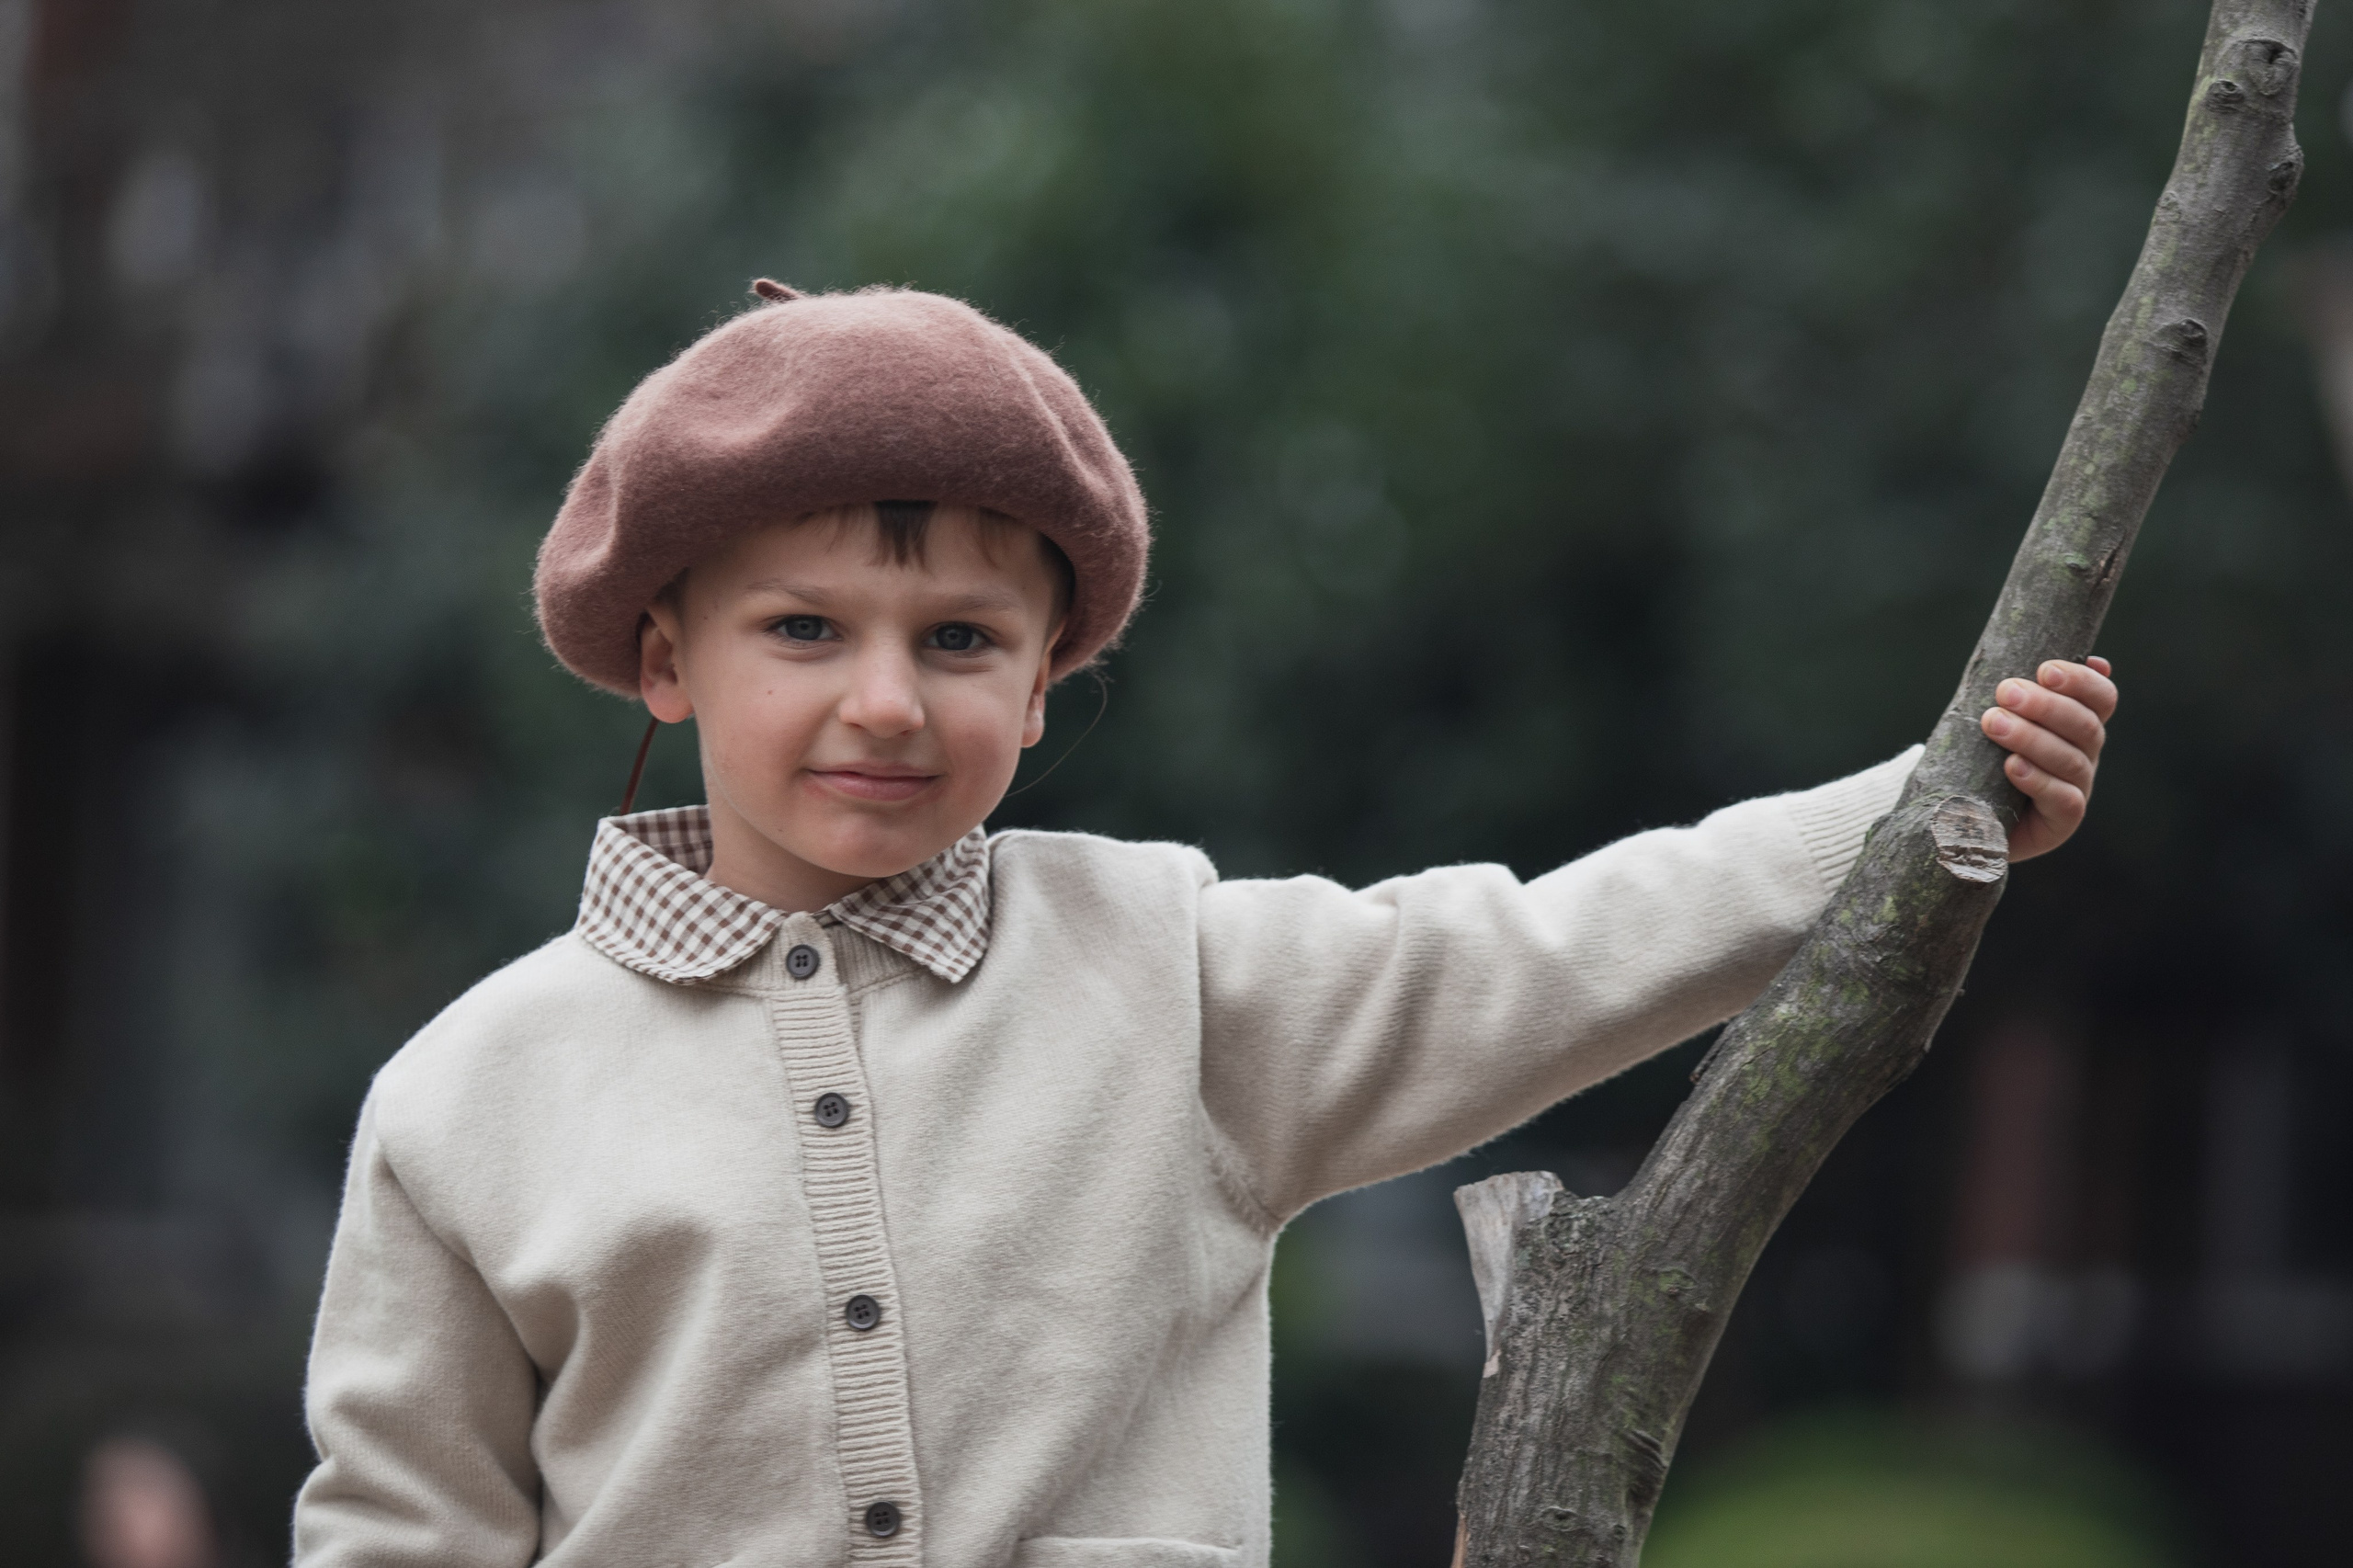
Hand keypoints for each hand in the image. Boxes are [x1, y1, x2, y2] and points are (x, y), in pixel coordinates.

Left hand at [1979, 656, 2116, 860]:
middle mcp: (2085, 755)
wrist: (1970, 818)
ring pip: (2070, 760)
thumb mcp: (2003, 719)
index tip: (2045, 670)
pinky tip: (2012, 766)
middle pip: (2085, 725)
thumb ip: (2025, 693)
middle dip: (2045, 706)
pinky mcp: (2060, 823)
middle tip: (2005, 692)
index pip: (2101, 698)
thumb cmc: (1986, 759)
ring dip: (2032, 737)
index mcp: (2078, 725)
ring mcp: (2077, 789)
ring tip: (1994, 723)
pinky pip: (2062, 799)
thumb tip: (2088, 660)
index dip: (2081, 682)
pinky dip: (2038, 780)